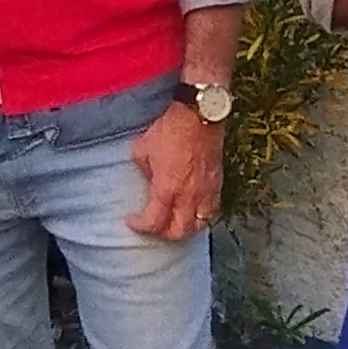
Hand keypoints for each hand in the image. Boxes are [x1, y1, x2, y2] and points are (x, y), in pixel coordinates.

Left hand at [126, 101, 222, 240]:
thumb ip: (142, 169)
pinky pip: (211, 210)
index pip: (153, 222)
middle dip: (162, 234)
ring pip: (198, 225)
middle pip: (178, 232)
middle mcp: (188, 196)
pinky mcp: (217, 183)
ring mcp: (206, 191)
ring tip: (174, 220)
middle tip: (153, 225)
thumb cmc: (169, 129)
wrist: (199, 114)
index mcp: (166, 189)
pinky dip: (201, 215)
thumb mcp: (142, 148)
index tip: (130, 219)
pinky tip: (192, 209)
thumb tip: (147, 178)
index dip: (139, 225)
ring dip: (184, 227)